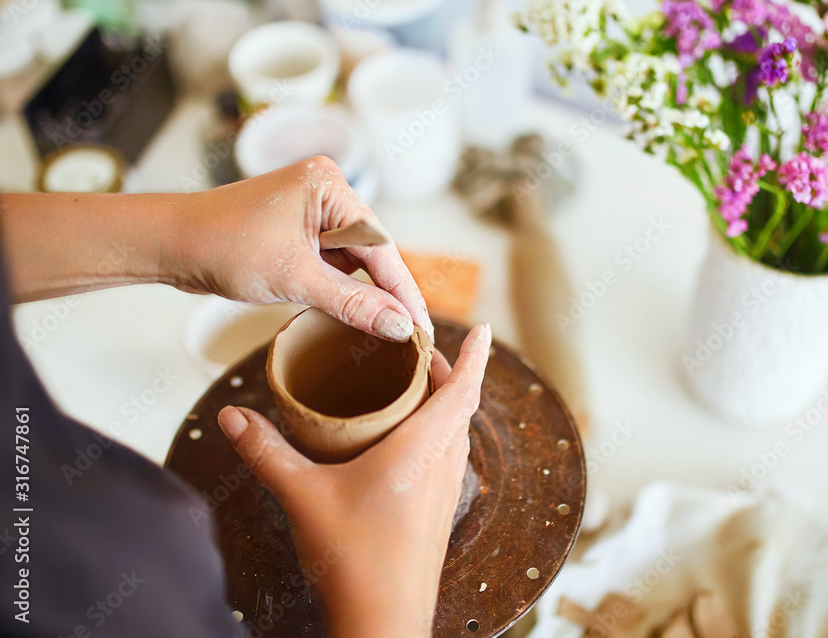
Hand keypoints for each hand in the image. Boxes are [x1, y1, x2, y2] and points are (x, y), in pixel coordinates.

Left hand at [168, 156, 432, 341]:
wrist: (167, 244)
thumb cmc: (221, 246)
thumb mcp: (295, 279)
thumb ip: (353, 303)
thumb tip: (399, 326)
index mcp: (330, 186)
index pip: (381, 246)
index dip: (403, 291)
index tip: (421, 328)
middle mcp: (326, 192)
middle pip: (372, 252)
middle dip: (387, 294)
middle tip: (410, 337)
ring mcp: (311, 211)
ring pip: (353, 260)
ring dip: (364, 293)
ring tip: (387, 331)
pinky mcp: (297, 230)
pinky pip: (332, 262)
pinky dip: (342, 289)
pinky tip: (356, 315)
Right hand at [217, 324, 490, 637]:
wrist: (383, 622)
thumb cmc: (354, 559)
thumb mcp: (303, 495)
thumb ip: (267, 452)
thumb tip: (232, 416)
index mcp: (423, 448)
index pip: (463, 389)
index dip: (476, 357)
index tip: (486, 329)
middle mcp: (443, 465)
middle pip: (461, 406)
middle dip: (449, 373)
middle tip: (423, 351)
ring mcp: (445, 491)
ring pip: (457, 433)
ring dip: (446, 405)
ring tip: (416, 387)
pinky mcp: (437, 512)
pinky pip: (447, 458)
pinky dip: (438, 434)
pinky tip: (406, 442)